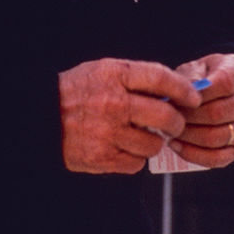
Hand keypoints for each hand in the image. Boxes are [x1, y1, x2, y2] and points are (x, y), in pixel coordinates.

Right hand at [59, 58, 201, 173]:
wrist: (41, 116)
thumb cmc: (77, 90)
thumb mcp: (104, 70)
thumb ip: (136, 78)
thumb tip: (174, 91)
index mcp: (115, 76)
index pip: (161, 79)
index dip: (183, 89)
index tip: (193, 97)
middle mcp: (114, 103)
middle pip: (165, 115)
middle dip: (177, 122)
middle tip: (175, 123)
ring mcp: (108, 132)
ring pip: (153, 144)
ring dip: (155, 142)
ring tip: (144, 136)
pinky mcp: (102, 157)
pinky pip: (135, 164)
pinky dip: (135, 158)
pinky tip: (126, 148)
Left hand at [170, 53, 233, 167]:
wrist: (214, 90)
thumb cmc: (201, 76)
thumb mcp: (194, 67)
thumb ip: (189, 77)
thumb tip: (179, 95)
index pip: (225, 82)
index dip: (200, 92)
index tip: (179, 95)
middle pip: (219, 112)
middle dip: (188, 116)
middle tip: (167, 115)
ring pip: (217, 137)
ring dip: (189, 136)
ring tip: (170, 130)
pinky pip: (218, 158)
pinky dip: (194, 154)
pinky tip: (176, 145)